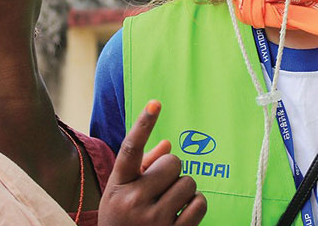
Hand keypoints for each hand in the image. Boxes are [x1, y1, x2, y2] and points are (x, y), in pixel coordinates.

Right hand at [99, 100, 206, 225]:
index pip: (131, 149)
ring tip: (170, 204)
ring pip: (189, 182)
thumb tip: (169, 144)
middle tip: (162, 186)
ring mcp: (153, 219)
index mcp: (118, 185)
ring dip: (185, 190)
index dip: (143, 124)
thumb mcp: (122, 193)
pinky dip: (196, 206)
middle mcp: (133, 201)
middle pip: (173, 162)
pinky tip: (182, 215)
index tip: (156, 103)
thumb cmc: (123, 219)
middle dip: (173, 171)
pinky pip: (199, 204)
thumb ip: (143, 167)